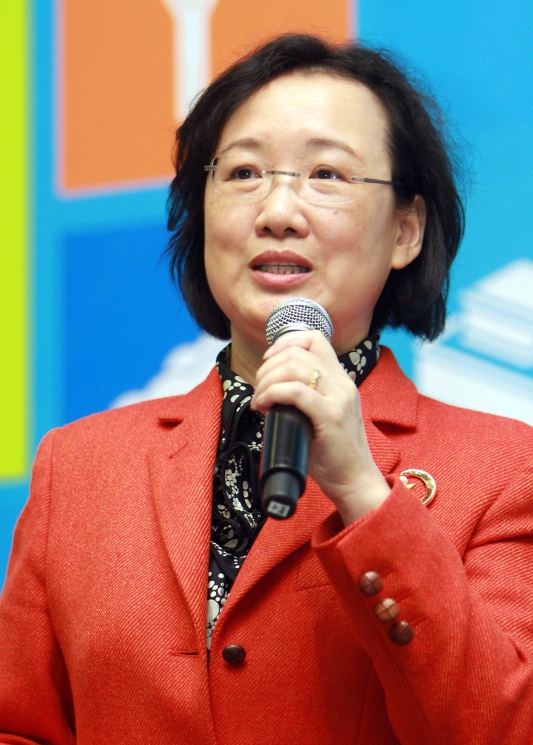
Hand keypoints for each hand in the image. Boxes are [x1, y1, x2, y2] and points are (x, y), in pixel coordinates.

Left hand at [251, 330, 390, 524]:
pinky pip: (295, 391)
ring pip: (294, 367)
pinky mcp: (331, 415)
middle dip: (267, 367)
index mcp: (341, 378)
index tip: (268, 360)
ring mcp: (339, 397)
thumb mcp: (321, 415)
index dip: (285, 342)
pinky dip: (272, 394)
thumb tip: (270, 391)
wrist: (354, 480)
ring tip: (259, 400)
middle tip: (258, 390)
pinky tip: (263, 406)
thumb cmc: (332, 453)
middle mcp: (342, 382)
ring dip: (267, 381)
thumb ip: (305, 398)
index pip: (314, 339)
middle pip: (297, 353)